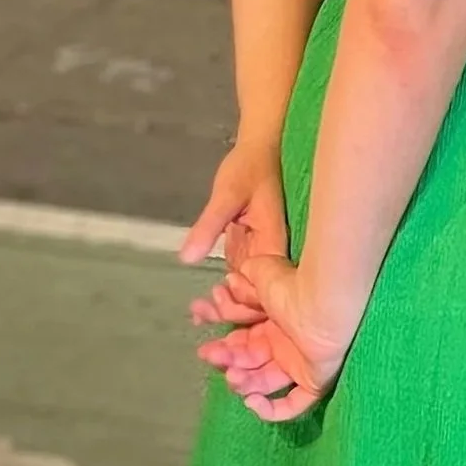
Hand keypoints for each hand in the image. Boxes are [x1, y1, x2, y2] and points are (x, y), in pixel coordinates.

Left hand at [180, 137, 288, 323]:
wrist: (260, 150)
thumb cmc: (249, 167)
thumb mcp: (226, 193)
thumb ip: (209, 226)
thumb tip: (187, 258)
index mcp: (277, 244)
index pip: (269, 289)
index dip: (245, 301)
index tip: (218, 295)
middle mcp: (276, 257)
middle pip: (265, 302)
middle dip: (235, 314)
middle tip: (201, 311)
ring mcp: (264, 258)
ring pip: (253, 297)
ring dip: (227, 309)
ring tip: (199, 312)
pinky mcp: (252, 255)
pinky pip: (242, 284)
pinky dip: (224, 297)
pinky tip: (201, 307)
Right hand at [194, 256, 357, 423]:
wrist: (321, 298)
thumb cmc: (290, 285)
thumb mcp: (260, 276)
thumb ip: (243, 284)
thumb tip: (229, 283)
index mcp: (275, 321)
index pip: (243, 338)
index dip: (223, 340)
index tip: (202, 333)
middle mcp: (286, 343)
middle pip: (249, 360)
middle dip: (226, 358)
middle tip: (208, 354)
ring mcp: (300, 363)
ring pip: (264, 382)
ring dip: (243, 382)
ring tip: (232, 374)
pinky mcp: (314, 381)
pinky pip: (294, 405)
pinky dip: (271, 410)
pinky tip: (252, 401)